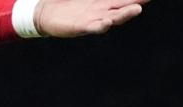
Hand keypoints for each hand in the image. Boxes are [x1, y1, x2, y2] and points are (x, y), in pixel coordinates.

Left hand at [34, 0, 149, 36]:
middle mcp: (102, 11)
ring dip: (125, 14)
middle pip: (123, 6)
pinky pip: (93, 27)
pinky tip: (107, 22)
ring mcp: (93, 19)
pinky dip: (101, 25)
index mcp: (104, 1)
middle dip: (137, 2)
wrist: (45, 13)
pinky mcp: (81, 27)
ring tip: (136, 9)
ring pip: (113, 18)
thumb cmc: (66, 1)